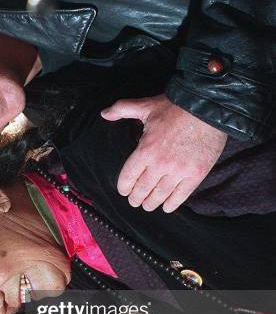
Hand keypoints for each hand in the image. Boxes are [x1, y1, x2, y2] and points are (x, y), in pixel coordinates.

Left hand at [101, 95, 226, 211]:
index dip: (124, 187)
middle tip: (135, 201)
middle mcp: (160, 165)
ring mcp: (179, 171)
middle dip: (136, 198)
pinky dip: (172, 204)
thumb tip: (104, 113)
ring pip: (160, 196)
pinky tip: (166, 207)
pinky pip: (180, 196)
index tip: (124, 191)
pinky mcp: (196, 174)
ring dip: (151, 203)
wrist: (209, 107)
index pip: (128, 177)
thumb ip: (122, 109)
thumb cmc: (176, 106)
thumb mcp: (146, 106)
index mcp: (145, 151)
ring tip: (148, 205)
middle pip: (142, 190)